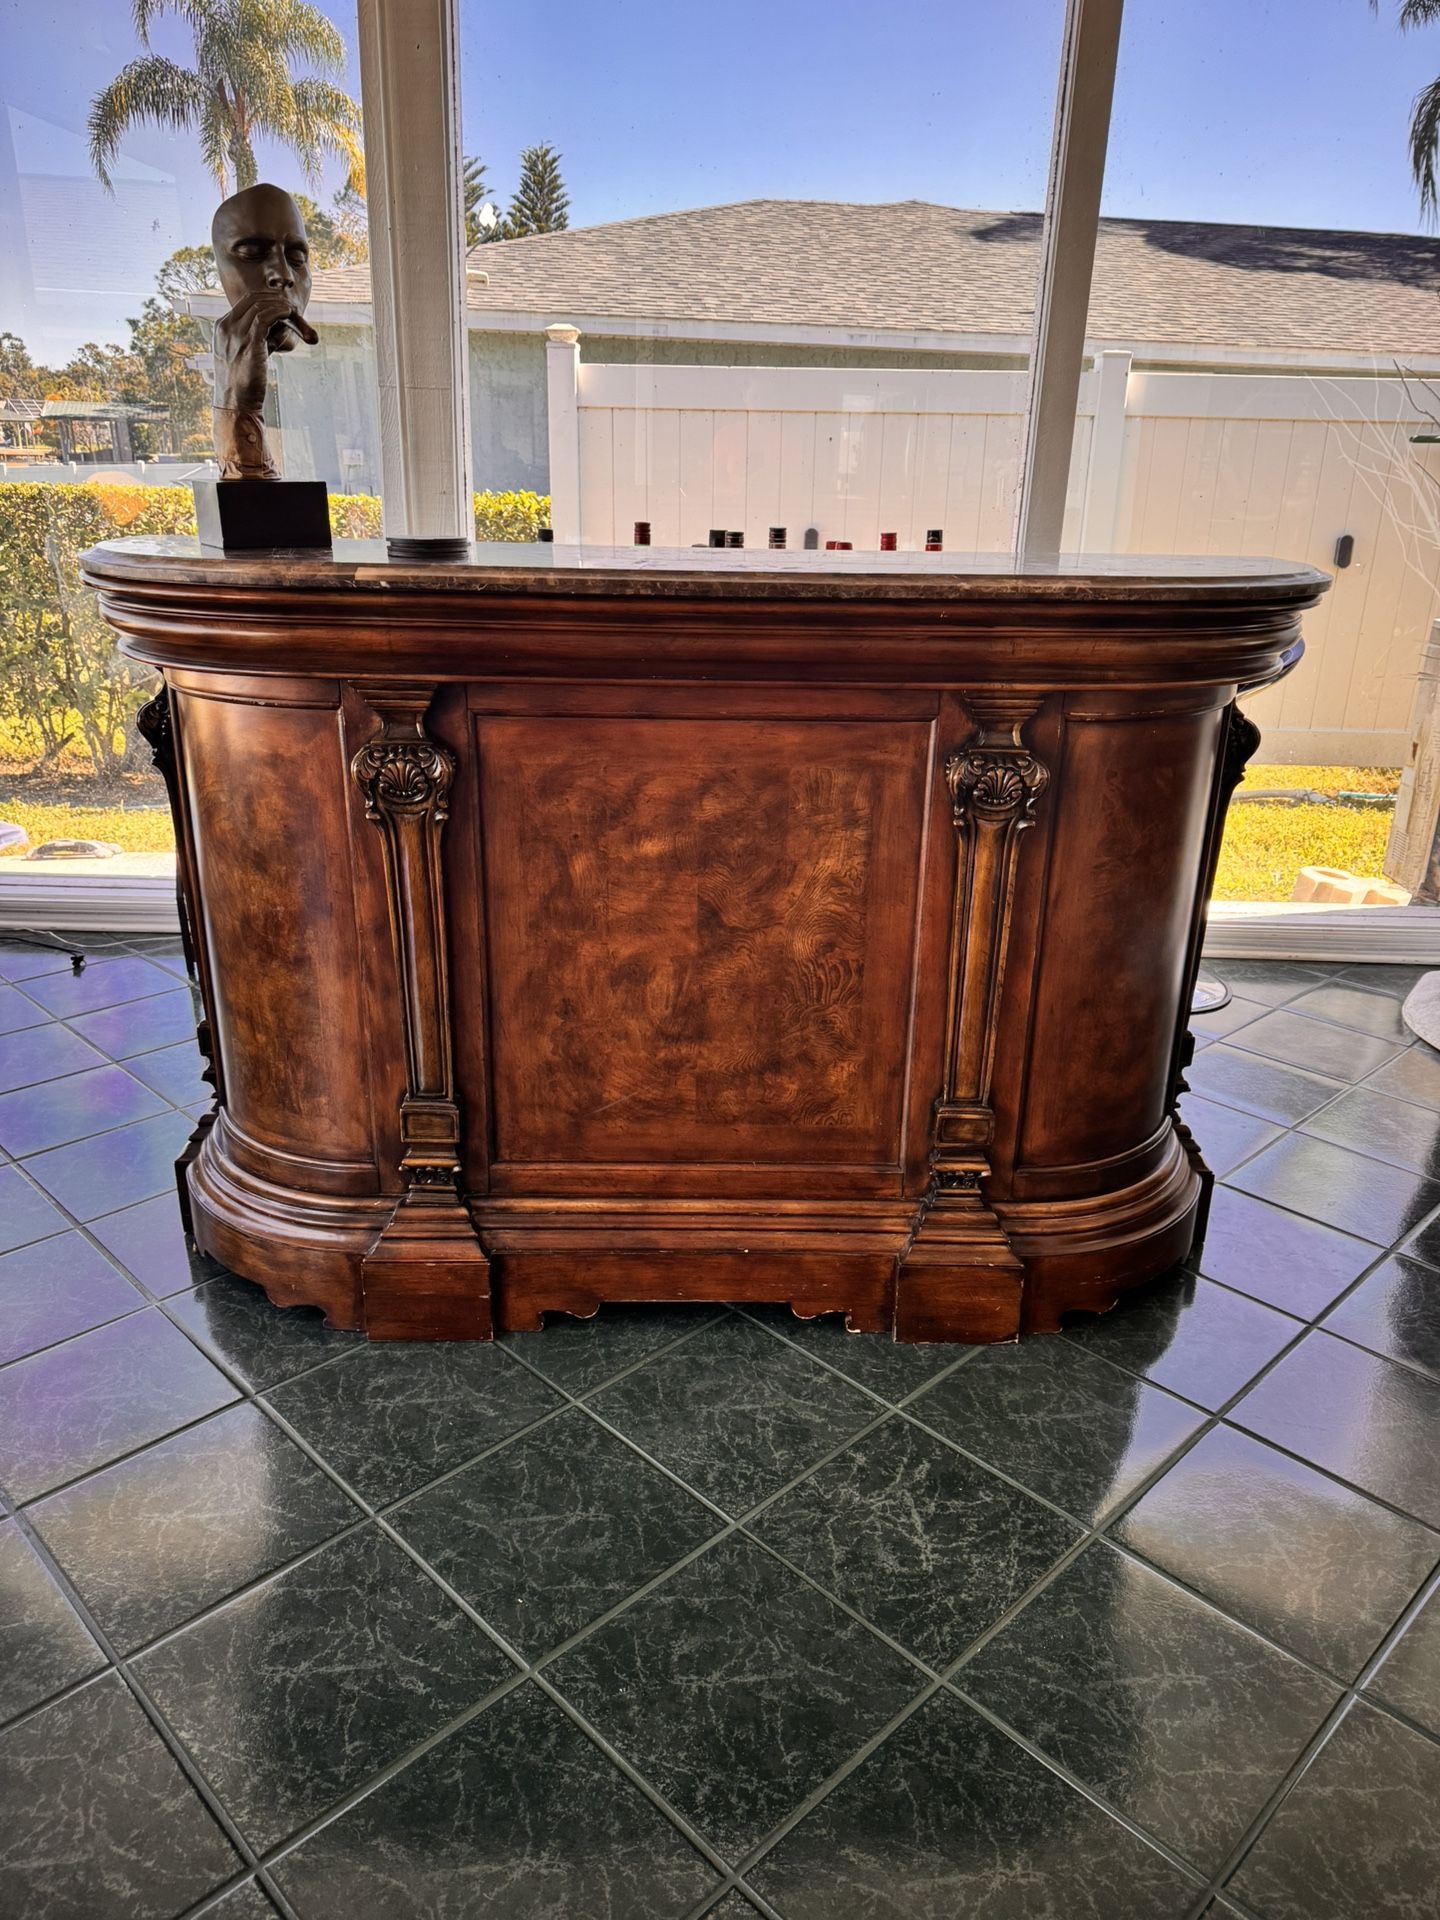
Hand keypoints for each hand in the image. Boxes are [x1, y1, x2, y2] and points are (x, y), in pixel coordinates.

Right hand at [212, 290, 316, 410]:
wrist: (236, 405)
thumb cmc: (243, 385)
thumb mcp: (247, 355)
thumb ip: (260, 340)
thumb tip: (281, 328)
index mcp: (221, 328)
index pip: (244, 303)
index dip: (265, 300)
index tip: (282, 306)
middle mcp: (225, 327)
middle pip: (252, 299)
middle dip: (274, 299)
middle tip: (291, 306)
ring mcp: (235, 334)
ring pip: (260, 306)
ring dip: (280, 306)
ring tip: (294, 311)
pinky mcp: (249, 342)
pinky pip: (266, 317)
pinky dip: (280, 313)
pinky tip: (291, 316)